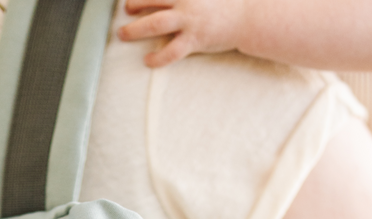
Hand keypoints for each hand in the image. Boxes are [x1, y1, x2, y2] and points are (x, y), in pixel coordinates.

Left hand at [118, 0, 244, 67]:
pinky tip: (148, 60)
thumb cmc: (227, 2)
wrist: (248, 17)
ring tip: (123, 34)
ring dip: (135, 29)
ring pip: (155, 24)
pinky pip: (171, 51)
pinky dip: (157, 57)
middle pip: (152, 0)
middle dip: (135, 4)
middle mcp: (185, 1)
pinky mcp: (194, 40)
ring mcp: (189, 20)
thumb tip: (173, 1)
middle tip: (126, 10)